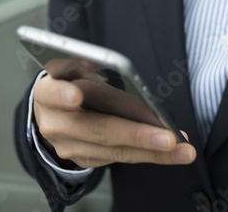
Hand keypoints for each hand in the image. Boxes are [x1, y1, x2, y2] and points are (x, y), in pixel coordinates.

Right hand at [32, 73, 196, 167]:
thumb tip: (124, 72)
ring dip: (152, 150)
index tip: (75, 94)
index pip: (52, 92)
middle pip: (96, 128)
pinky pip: (120, 158)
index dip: (62, 94)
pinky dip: (148, 154)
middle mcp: (55, 123)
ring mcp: (69, 147)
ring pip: (115, 150)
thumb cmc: (70, 82)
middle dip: (135, 134)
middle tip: (166, 136)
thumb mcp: (74, 68)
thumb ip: (92, 67)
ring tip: (181, 147)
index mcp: (47, 92)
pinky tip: (171, 152)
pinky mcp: (85, 160)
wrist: (52, 113)